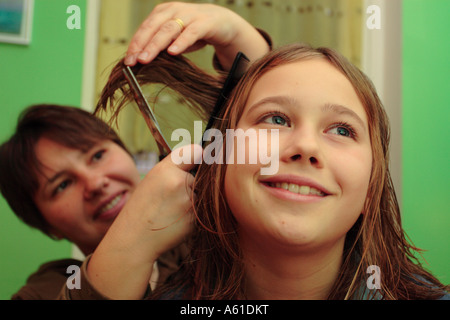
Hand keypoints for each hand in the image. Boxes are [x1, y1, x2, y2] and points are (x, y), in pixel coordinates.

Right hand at [87, 144, 201, 298]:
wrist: (133, 239)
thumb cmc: (143, 207)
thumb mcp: (153, 179)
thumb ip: (176, 167)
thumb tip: (204, 155)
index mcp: (165, 169)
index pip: (195, 152)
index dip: (199, 156)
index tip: (200, 159)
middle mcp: (178, 182)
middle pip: (201, 176)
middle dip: (193, 184)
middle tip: (173, 196)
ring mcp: (188, 202)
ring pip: (202, 195)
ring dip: (194, 201)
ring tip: (172, 209)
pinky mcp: (194, 219)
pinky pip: (201, 212)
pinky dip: (192, 216)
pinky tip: (175, 220)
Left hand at [124, 2, 268, 69]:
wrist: (222, 22)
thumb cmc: (194, 31)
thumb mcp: (174, 39)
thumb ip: (160, 46)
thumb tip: (141, 61)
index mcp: (162, 12)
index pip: (144, 29)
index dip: (135, 45)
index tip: (127, 61)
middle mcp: (173, 10)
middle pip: (153, 28)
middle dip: (141, 45)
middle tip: (133, 61)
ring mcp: (189, 15)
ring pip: (168, 29)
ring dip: (155, 45)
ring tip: (146, 59)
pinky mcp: (205, 22)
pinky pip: (191, 32)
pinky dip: (181, 42)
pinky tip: (172, 52)